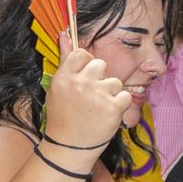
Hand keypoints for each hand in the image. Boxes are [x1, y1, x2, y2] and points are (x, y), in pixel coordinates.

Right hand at [43, 31, 131, 154]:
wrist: (69, 147)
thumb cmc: (63, 117)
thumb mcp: (58, 88)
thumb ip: (66, 60)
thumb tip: (64, 34)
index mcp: (64, 77)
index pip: (82, 54)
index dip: (87, 64)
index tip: (86, 77)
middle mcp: (80, 83)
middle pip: (100, 65)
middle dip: (99, 79)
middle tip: (91, 97)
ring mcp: (97, 95)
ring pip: (114, 82)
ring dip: (110, 94)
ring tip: (98, 109)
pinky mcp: (113, 107)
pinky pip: (124, 96)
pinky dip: (119, 107)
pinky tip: (107, 116)